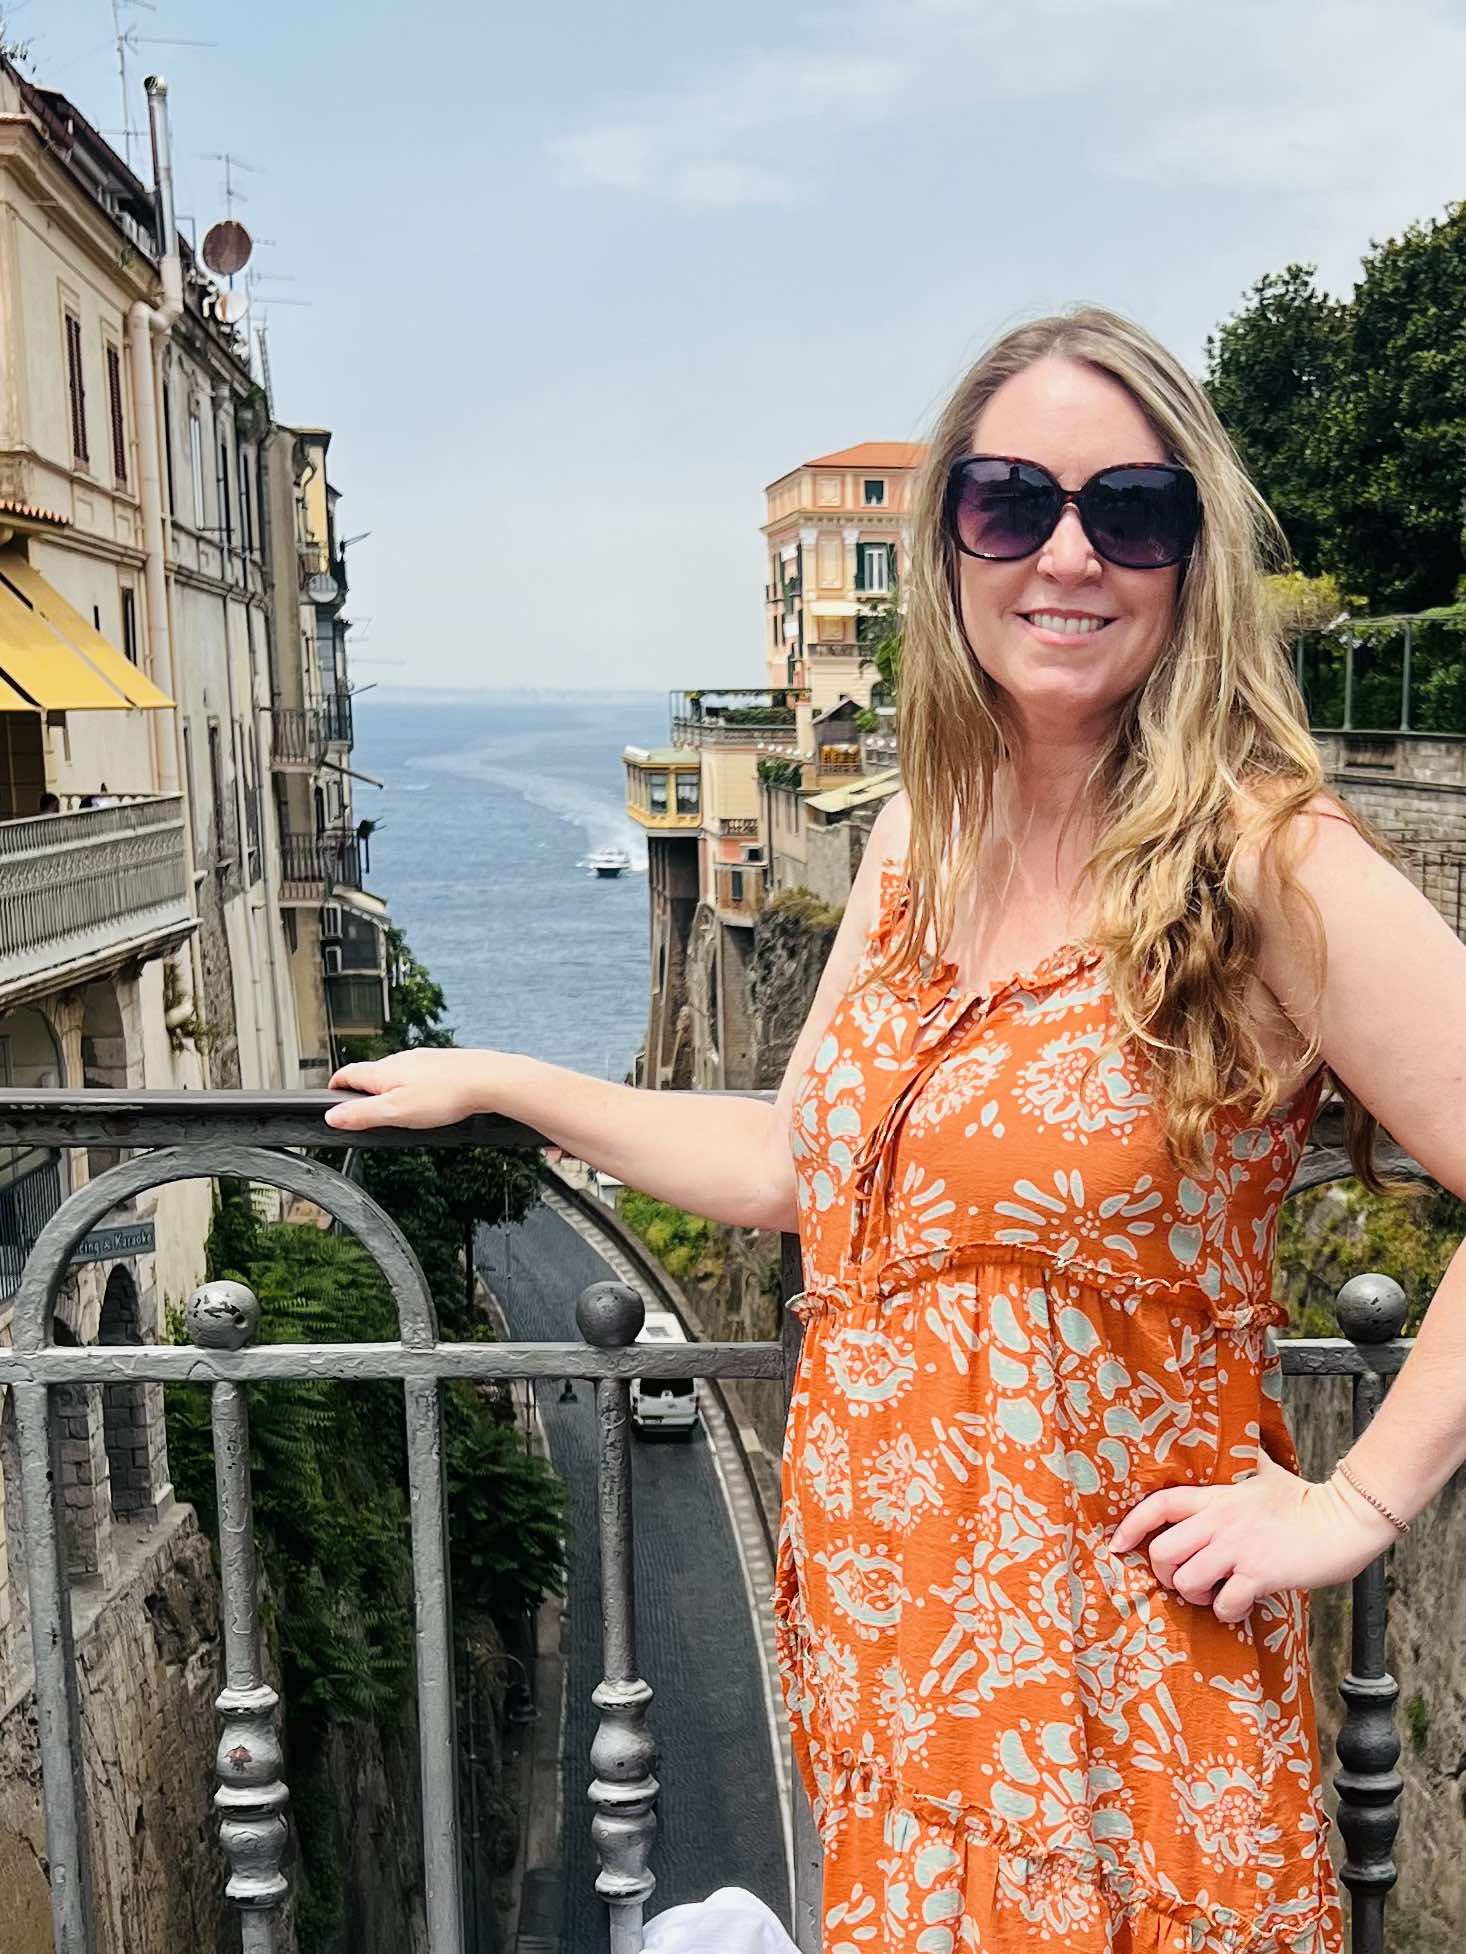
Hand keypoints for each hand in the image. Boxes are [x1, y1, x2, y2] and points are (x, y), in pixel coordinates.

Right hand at [324, 1049, 497, 1131]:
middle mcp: (400, 1060)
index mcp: (383, 1071)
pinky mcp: (440, 1064)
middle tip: (359, 1110)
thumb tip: (332, 1115)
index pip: (347, 1073)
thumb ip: (361, 1115)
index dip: (335, 1085)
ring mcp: (421, 1060)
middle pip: (370, 1073)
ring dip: (387, 1090)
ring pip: (395, 1074)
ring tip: (390, 1110)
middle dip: (362, 1091)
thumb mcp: (395, 1112)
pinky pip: (417, 1076)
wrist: (487, 1080)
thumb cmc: (445, 1095)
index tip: (329, 1094)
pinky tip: (424, 1101)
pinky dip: (412, 1088)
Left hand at [1109, 1452, 1401, 1624]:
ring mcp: (1239, 1549)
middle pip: (1163, 1552)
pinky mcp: (1260, 1574)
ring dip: (1195, 1595)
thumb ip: (1236, 1460)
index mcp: (1216, 1496)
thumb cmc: (1302, 1498)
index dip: (1131, 1525)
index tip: (1118, 1544)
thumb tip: (1224, 1435)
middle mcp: (1221, 1522)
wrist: (1343, 1522)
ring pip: (1188, 1581)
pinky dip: (1227, 1611)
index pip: (1159, 1504)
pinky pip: (1224, 1603)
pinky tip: (1239, 1604)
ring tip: (1212, 1592)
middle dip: (1165, 1573)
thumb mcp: (1262, 1470)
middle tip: (1181, 1579)